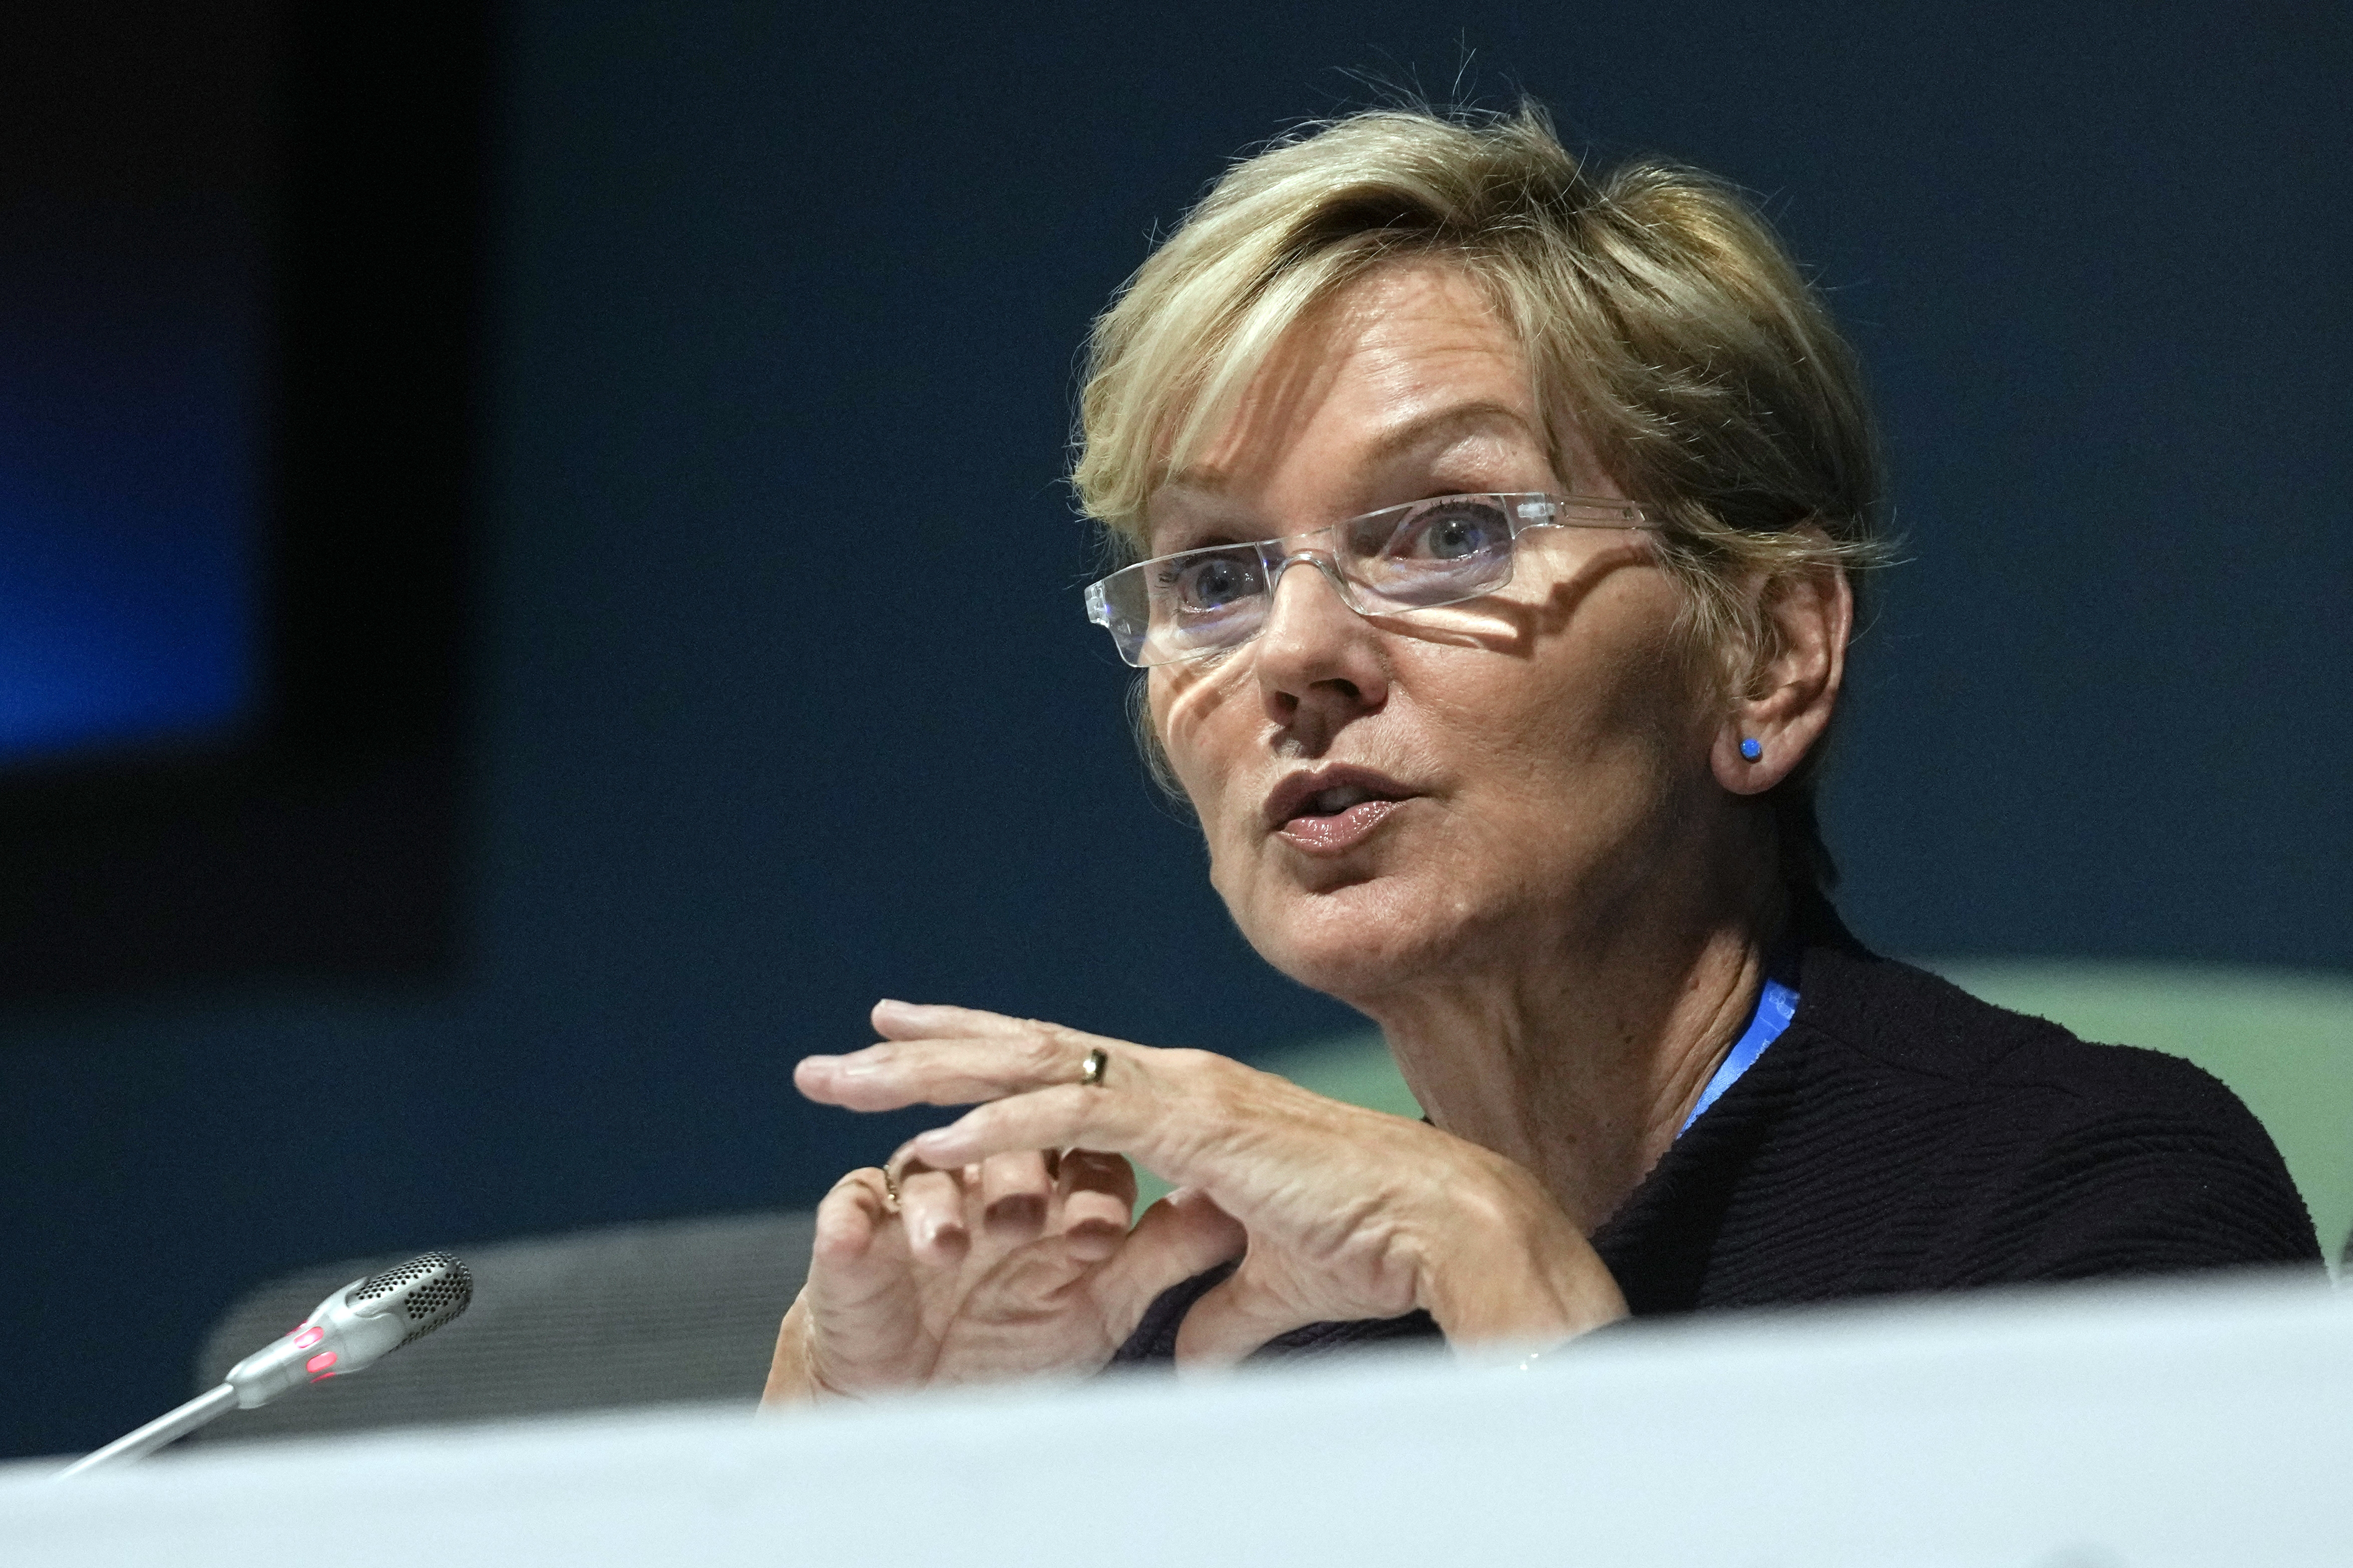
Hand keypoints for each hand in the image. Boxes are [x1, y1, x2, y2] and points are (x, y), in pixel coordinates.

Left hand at [771, 1001, 1624, 1395]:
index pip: (1055, 1065)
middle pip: (1018, 1051)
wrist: (1440, 1227)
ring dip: (930, 1074)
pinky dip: (1001, 1127)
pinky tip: (935, 1140)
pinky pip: (1074, 1115)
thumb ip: (1215, 1314)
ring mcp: (1178, 1089)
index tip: (907, 1043)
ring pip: (1027, 1065)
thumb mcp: (1264, 1288)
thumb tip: (1181, 1358)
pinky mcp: (1193, 1119)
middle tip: (833, 1057)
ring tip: (846, 1079)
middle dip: (920, 1051)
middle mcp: (1169, 1079)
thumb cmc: (1369, 1247)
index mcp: (1181, 1103)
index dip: (977, 1052)